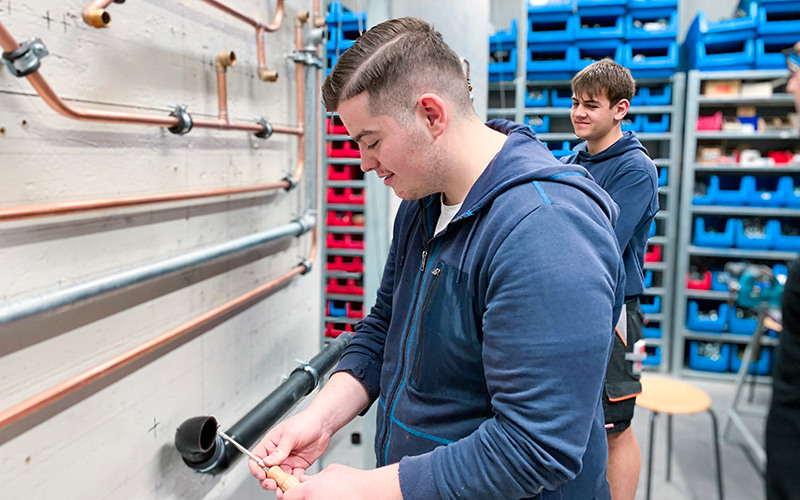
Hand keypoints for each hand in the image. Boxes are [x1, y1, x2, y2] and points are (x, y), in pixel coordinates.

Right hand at [249, 410, 332, 495]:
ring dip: (280, 485)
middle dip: (267, 480)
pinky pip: (293, 478)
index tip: (261, 475)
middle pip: (266, 471)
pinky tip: (295, 484)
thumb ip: (280, 450)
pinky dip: (293, 483)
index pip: (257, 457)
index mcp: (271, 443)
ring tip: (283, 490)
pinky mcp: (298, 466)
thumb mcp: (291, 435)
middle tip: (273, 485)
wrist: (323, 425)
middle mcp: (278, 453)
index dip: (256, 468)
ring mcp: (288, 461)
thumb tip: (267, 462)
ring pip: (279, 477)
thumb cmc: (306, 422)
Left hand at [282, 463, 401, 499]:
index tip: (292, 490)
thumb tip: (304, 479)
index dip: (289, 492)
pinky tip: (331, 497)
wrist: (368, 491)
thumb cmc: (352, 481)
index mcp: (309, 490)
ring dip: (312, 499)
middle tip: (311, 492)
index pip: (287, 496)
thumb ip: (313, 477)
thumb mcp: (329, 471)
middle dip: (300, 498)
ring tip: (324, 494)